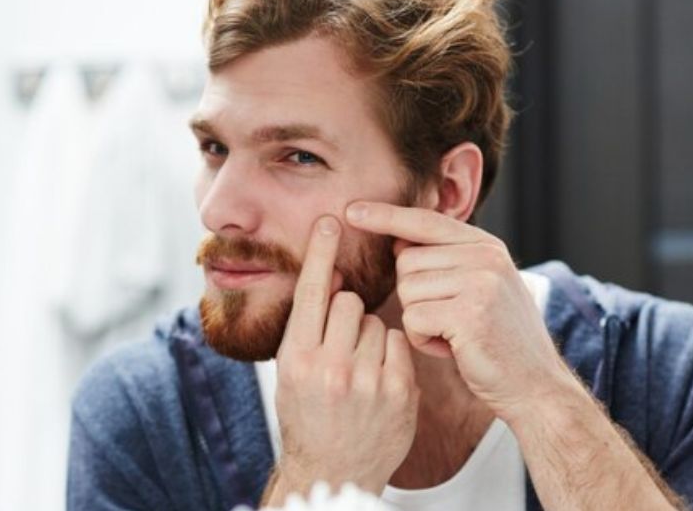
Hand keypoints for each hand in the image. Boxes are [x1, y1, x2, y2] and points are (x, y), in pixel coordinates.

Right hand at [266, 215, 418, 501]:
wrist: (333, 470)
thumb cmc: (308, 415)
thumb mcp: (293, 372)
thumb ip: (309, 327)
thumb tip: (334, 278)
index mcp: (296, 359)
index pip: (312, 293)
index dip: (320, 253)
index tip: (330, 221)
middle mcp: (330, 368)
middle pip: (349, 302)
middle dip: (347, 313)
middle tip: (341, 344)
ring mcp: (367, 381)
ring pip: (375, 322)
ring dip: (369, 336)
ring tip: (358, 370)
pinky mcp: (399, 392)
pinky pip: (399, 343)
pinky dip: (390, 354)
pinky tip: (379, 379)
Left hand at [345, 201, 573, 426]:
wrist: (536, 385)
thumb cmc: (498, 340)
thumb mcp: (480, 288)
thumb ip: (446, 262)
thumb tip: (397, 241)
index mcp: (486, 245)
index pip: (425, 221)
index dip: (386, 215)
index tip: (351, 210)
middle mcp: (485, 256)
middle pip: (407, 262)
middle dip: (414, 296)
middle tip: (449, 320)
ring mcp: (480, 283)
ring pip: (407, 291)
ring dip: (420, 320)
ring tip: (454, 335)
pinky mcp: (469, 314)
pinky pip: (413, 319)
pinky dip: (423, 340)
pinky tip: (453, 349)